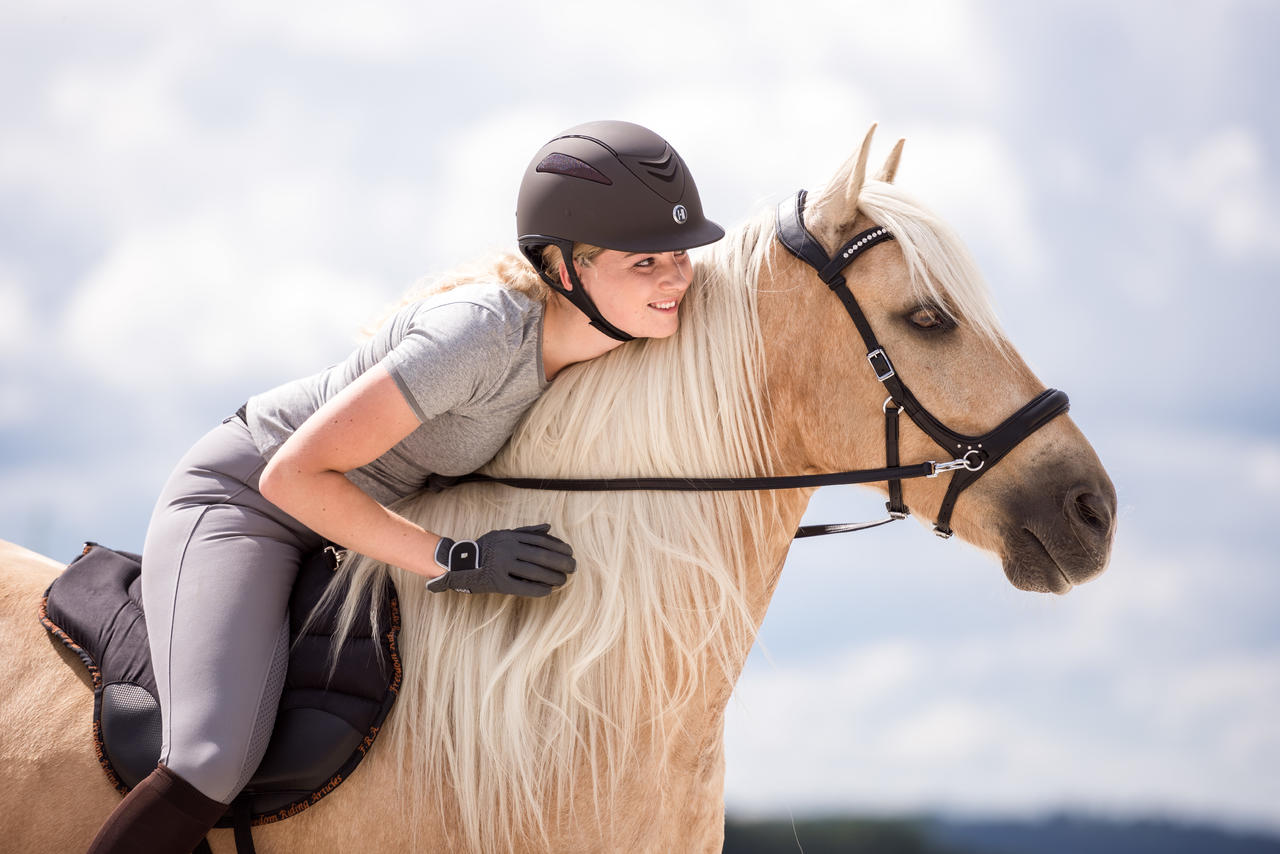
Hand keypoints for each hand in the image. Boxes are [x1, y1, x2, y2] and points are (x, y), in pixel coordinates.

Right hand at [427, 523, 575, 596]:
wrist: (460, 562)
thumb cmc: (487, 548)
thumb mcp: (504, 534)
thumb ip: (527, 531)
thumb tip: (549, 528)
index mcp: (511, 536)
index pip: (541, 541)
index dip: (559, 547)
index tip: (570, 553)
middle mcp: (507, 549)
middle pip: (541, 556)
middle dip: (561, 562)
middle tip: (573, 568)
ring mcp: (502, 565)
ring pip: (534, 571)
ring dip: (552, 577)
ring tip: (563, 580)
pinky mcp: (497, 582)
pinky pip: (522, 587)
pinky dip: (537, 589)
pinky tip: (548, 591)